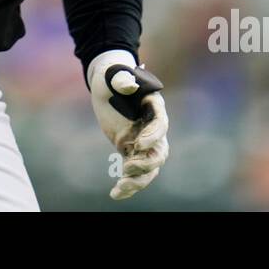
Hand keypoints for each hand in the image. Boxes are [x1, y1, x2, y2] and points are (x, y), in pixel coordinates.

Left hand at [88, 49, 168, 200]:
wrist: (107, 84)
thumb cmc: (113, 75)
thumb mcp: (114, 74)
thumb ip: (122, 78)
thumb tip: (128, 86)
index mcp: (154, 107)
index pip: (161, 125)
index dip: (153, 136)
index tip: (138, 144)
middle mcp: (152, 128)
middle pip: (159, 152)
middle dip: (146, 163)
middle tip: (127, 166)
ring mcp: (143, 141)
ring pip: (149, 168)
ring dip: (138, 180)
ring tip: (120, 187)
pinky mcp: (131, 149)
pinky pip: (134, 171)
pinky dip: (127, 184)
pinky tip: (115, 194)